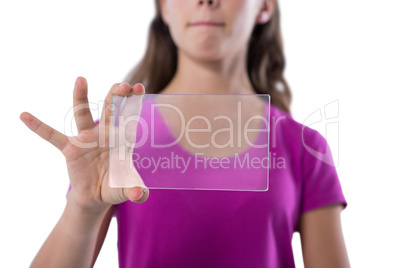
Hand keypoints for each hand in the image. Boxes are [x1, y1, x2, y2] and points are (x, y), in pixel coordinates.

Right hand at [19, 77, 148, 211]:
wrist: (97, 196)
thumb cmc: (115, 186)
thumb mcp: (127, 189)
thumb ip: (136, 191)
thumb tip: (141, 195)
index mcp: (122, 139)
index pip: (130, 116)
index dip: (134, 101)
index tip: (138, 88)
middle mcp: (104, 134)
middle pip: (110, 109)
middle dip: (116, 96)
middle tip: (122, 85)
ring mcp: (86, 139)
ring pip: (83, 114)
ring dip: (81, 97)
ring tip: (80, 79)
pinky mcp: (70, 149)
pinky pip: (52, 136)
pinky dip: (39, 127)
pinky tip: (24, 115)